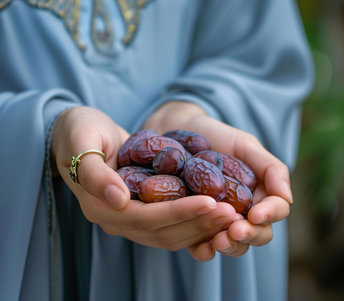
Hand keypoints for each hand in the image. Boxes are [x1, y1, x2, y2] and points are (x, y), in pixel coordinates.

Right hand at [51, 106, 240, 251]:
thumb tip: (118, 199)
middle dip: (199, 222)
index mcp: (101, 208)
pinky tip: (219, 211)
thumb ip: (94, 172)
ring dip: (203, 226)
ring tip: (232, 213)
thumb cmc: (79, 133)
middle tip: (231, 211)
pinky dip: (196, 221)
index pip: (147, 218)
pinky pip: (173, 226)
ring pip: (172, 234)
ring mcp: (131, 220)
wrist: (79, 135)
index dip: (180, 211)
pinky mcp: (144, 213)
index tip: (211, 201)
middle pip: (164, 232)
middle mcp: (118, 221)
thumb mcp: (81, 142)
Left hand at [144, 102, 291, 259]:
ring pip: (236, 245)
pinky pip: (204, 247)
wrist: (178, 132)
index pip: (277, 210)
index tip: (255, 214)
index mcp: (262, 194)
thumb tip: (288, 198)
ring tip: (219, 240)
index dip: (270, 214)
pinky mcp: (196, 228)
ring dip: (231, 246)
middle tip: (236, 230)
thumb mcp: (245, 145)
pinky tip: (202, 247)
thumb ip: (270, 168)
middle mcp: (245, 212)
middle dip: (251, 235)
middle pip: (259, 233)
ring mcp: (221, 222)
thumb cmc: (217, 136)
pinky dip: (205, 252)